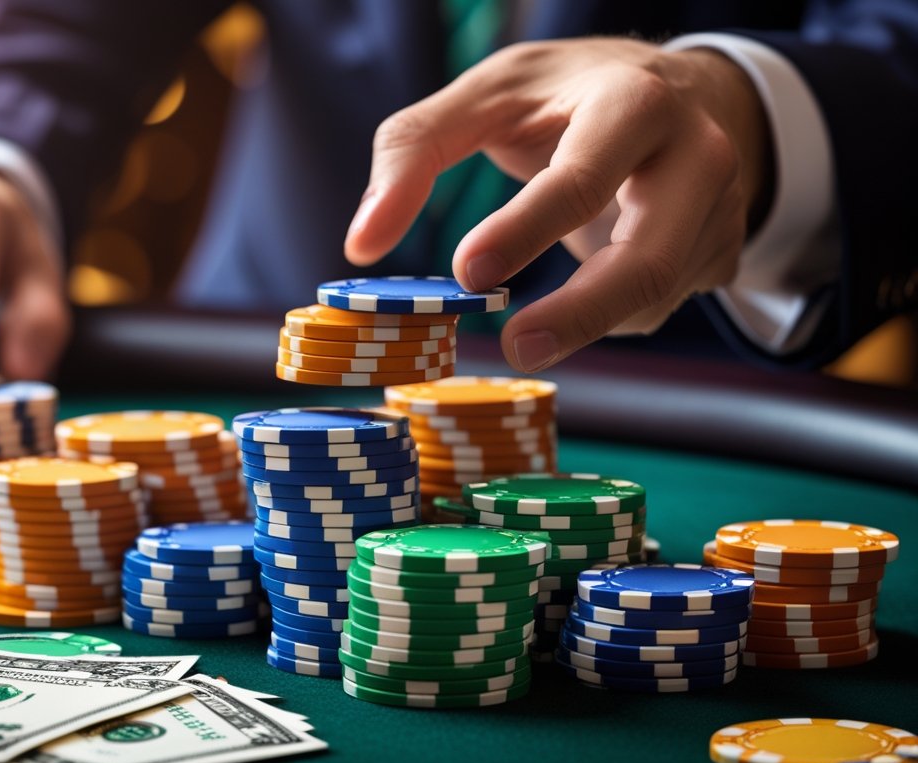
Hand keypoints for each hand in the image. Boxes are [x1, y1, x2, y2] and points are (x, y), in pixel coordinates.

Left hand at [345, 38, 770, 371]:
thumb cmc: (568, 94)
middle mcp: (696, 155)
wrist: (683, 91)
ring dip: (585, 321)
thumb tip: (359, 246)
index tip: (465, 273)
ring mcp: (722, 208)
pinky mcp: (725, 250)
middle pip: (646, 259)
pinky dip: (610, 314)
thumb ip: (414, 151)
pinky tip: (592, 285)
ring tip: (534, 323)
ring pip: (655, 296)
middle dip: (578, 315)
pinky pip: (660, 307)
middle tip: (512, 348)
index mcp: (632, 103)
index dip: (522, 231)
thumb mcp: (487, 95)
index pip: (581, 177)